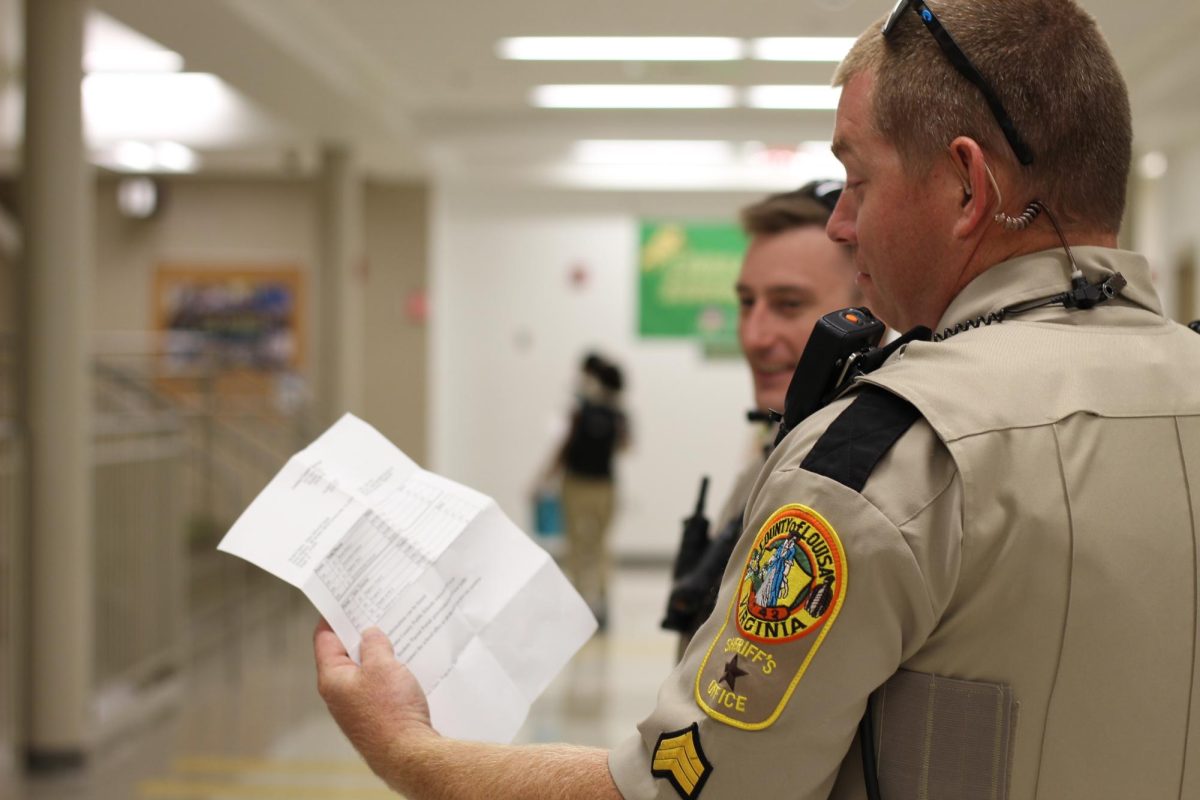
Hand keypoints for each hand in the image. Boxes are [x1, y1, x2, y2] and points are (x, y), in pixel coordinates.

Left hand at [313, 620, 436, 782]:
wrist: (409, 754)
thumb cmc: (391, 711)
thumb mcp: (383, 665)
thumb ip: (374, 644)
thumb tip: (370, 634)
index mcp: (332, 678)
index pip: (324, 638)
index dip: (334, 615)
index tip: (344, 599)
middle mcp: (339, 693)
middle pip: (345, 653)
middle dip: (361, 634)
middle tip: (377, 613)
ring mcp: (356, 707)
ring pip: (364, 670)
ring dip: (378, 654)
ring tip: (397, 636)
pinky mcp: (374, 716)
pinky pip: (377, 686)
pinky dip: (388, 673)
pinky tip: (406, 666)